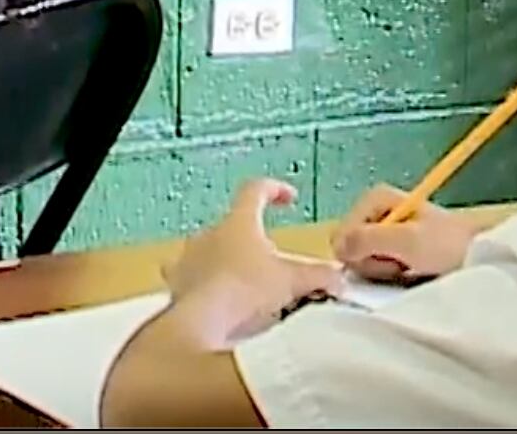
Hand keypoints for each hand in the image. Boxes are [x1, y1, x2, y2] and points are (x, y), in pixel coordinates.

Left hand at [155, 180, 343, 348]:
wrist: (202, 325)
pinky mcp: (177, 285)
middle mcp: (208, 233)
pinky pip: (196, 280)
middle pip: (234, 226)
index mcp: (238, 222)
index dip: (275, 190)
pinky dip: (210, 288)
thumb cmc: (247, 291)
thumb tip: (339, 277)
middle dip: (255, 241)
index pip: (255, 190)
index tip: (289, 198)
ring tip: (249, 287)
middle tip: (274, 263)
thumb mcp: (293, 282)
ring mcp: (188, 258)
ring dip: (230, 264)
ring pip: (212, 253)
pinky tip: (224, 307)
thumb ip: (320, 276)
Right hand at [331, 184, 480, 283]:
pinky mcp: (395, 247)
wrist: (481, 257)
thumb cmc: (446, 245)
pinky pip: (376, 264)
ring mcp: (385, 229)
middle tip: (399, 266)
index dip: (356, 252)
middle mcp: (376, 210)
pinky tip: (408, 273)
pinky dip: (390, 272)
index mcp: (375, 198)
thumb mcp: (406, 241)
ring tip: (407, 270)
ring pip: (362, 258)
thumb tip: (335, 248)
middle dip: (370, 261)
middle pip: (350, 245)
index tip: (384, 260)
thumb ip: (367, 240)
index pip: (341, 233)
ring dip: (382, 269)